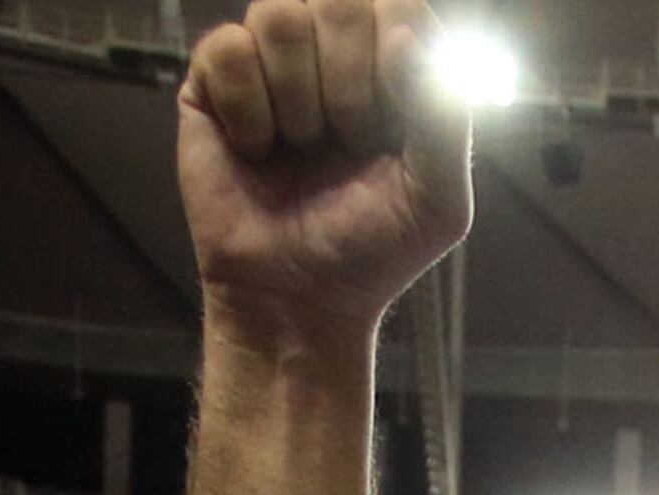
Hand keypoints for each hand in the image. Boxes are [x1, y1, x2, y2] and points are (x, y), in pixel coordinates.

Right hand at [179, 0, 474, 357]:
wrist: (301, 300)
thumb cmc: (373, 250)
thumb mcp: (439, 198)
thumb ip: (445, 115)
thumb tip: (406, 34)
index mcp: (391, 66)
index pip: (398, 5)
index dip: (394, 59)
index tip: (388, 127)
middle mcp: (331, 51)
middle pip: (337, 0)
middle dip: (347, 85)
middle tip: (345, 144)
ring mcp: (271, 62)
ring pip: (279, 15)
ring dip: (297, 101)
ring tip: (301, 149)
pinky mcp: (213, 82)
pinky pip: (227, 48)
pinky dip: (248, 110)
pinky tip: (257, 149)